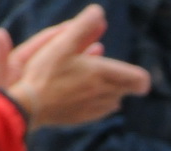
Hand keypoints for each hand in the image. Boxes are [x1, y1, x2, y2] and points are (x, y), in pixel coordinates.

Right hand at [0, 5, 149, 128]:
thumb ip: (83, 26)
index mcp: (104, 74)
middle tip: (103, 69)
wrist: (30, 104)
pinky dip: (98, 100)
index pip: (140, 80)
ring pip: (115, 98)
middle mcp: (106, 94)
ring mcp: (98, 108)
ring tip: (88, 78)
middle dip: (121, 78)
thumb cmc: (45, 72)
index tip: (131, 71)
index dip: (139, 75)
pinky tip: (83, 92)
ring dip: (108, 88)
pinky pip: (102, 109)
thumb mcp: (63, 43)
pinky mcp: (87, 118)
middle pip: (129, 89)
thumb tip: (98, 12)